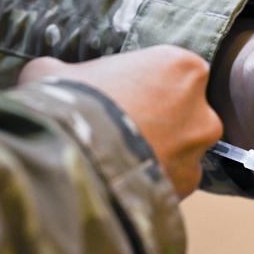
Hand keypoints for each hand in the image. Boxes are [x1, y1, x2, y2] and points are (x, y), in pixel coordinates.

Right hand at [20, 45, 221, 197]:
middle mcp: (201, 109)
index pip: (173, 73)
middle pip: (184, 113)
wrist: (68, 158)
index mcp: (181, 67)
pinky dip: (152, 183)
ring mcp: (196, 152)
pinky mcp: (186, 187)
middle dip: (159, 122)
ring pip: (181, 150)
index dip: (145, 85)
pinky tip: (122, 182)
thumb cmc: (67, 103)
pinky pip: (172, 182)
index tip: (122, 97)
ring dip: (157, 154)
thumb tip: (52, 75)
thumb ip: (68, 71)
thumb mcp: (54, 71)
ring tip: (118, 160)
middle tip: (120, 130)